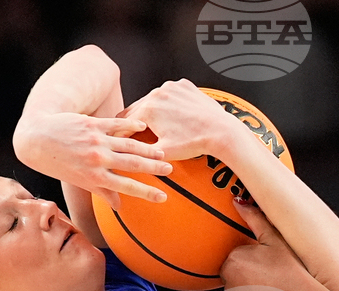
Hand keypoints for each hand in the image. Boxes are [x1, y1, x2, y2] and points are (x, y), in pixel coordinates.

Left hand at [14, 112, 170, 208]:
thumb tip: (119, 207)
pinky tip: (144, 127)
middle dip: (154, 168)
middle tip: (170, 170)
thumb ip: (102, 192)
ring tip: (162, 152)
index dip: (146, 193)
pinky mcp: (92, 124)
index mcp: (94, 177)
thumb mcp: (79, 182)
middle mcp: (97, 160)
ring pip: (128, 144)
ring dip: (147, 148)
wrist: (36, 139)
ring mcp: (95, 140)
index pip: (126, 187)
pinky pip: (116, 125)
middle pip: (132, 164)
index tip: (163, 197)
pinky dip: (131, 126)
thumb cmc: (58, 164)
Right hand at [119, 80, 240, 161]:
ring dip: (149, 111)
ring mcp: (171, 87)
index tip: (118, 141)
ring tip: (151, 126)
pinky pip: (169, 94)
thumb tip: (127, 157)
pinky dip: (167, 103)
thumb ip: (141, 152)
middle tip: (129, 134)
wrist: (220, 131)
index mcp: (149, 109)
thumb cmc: (194, 142)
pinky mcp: (183, 85)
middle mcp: (158, 93)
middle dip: (133, 122)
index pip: (126, 123)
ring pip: (152, 100)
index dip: (121, 134)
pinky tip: (171, 115)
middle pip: (137, 109)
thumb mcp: (163, 152)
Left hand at [220, 199, 313, 290]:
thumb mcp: (275, 239)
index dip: (252, 254)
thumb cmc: (291, 272)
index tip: (267, 260)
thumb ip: (255, 218)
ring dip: (249, 282)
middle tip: (270, 271)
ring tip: (271, 283)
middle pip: (234, 267)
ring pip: (237, 283)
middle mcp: (228, 278)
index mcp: (234, 257)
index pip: (236, 252)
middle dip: (248, 268)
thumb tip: (239, 202)